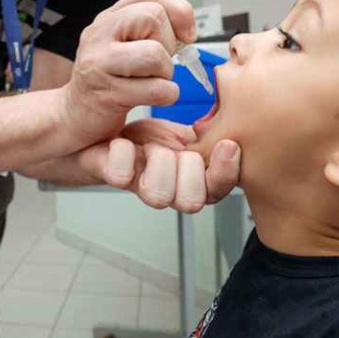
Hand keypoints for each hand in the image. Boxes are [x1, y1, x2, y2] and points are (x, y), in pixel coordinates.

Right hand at [60, 0, 197, 147]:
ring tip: (150, 81)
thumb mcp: (125, 45)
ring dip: (166, 73)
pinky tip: (148, 98)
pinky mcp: (106, 94)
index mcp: (108, 18)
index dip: (178, 9)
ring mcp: (99, 63)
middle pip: (154, 18)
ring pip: (156, 54)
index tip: (186, 34)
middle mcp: (99, 34)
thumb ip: (152, 29)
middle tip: (156, 65)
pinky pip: (157, 89)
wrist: (75, 114)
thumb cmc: (109, 80)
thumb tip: (187, 31)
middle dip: (169, 45)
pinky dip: (166, 96)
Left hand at [98, 135, 241, 212]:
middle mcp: (168, 192)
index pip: (217, 191)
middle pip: (191, 202)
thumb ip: (208, 142)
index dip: (225, 173)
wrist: (104, 135)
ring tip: (149, 147)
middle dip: (188, 168)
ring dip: (158, 161)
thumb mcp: (184, 138)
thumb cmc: (147, 140)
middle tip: (175, 150)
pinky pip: (120, 174)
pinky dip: (123, 150)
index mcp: (191, 181)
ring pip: (157, 196)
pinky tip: (123, 143)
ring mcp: (139, 188)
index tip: (227, 146)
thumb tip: (234, 137)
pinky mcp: (112, 178)